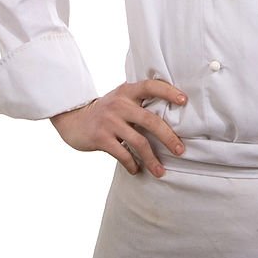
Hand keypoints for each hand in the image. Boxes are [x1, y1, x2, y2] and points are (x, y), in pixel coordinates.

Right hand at [50, 79, 187, 177]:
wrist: (73, 119)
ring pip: (138, 142)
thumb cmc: (105, 110)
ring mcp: (110, 121)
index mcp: (127, 92)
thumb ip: (138, 101)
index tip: (184, 101)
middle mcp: (120, 104)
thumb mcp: (120, 98)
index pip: (151, 86)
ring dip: (152, 159)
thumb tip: (169, 113)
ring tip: (161, 171)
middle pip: (150, 120)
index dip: (168, 92)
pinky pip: (123, 154)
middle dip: (168, 137)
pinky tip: (137, 170)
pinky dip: (132, 164)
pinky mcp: (101, 138)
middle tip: (180, 150)